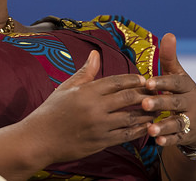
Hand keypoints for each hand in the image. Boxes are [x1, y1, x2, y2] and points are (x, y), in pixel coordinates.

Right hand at [23, 50, 154, 163]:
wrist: (39, 139)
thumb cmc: (51, 111)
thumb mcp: (66, 88)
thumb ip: (85, 72)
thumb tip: (96, 53)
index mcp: (87, 92)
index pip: (116, 81)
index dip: (132, 79)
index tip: (144, 79)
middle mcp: (95, 108)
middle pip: (127, 97)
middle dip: (143, 94)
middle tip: (155, 92)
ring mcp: (99, 126)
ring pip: (130, 117)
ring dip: (145, 113)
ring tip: (156, 109)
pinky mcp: (101, 142)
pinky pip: (125, 135)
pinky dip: (138, 130)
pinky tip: (145, 127)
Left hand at [141, 33, 195, 147]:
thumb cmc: (181, 92)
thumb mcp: (177, 75)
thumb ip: (169, 58)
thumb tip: (168, 34)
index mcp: (186, 86)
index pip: (175, 82)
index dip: (162, 82)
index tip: (147, 82)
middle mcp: (190, 102)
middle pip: (175, 102)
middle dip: (160, 103)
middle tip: (143, 103)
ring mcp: (190, 120)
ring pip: (177, 123)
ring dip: (163, 126)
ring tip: (150, 129)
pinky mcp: (187, 135)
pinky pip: (178, 138)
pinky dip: (169, 140)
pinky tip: (157, 141)